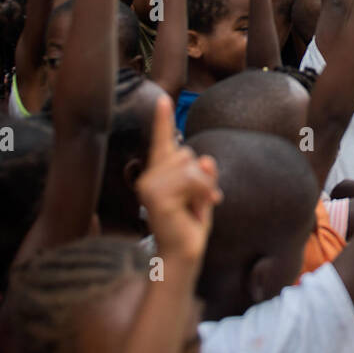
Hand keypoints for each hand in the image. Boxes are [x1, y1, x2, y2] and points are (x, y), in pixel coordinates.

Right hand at [136, 95, 220, 263]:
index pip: (162, 141)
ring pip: (189, 164)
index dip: (162, 120)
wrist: (184, 254)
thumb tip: (204, 158)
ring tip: (199, 205)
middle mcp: (149, 176)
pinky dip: (203, 191)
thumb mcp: (203, 193)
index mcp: (160, 174)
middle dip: (201, 176)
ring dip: (203, 186)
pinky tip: (201, 207)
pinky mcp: (155, 194)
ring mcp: (148, 185)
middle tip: (201, 200)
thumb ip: (204, 174)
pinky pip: (191, 178)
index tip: (163, 98)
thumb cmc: (191, 225)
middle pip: (186, 153)